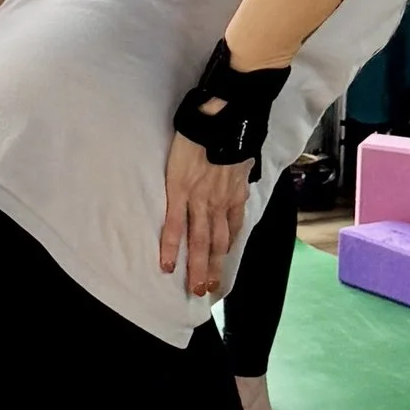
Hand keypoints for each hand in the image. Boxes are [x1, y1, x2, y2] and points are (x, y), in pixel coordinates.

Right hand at [159, 136, 256, 298]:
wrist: (220, 119)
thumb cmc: (231, 133)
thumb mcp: (242, 158)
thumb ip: (240, 172)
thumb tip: (243, 172)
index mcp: (233, 196)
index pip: (231, 230)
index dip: (226, 251)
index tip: (222, 268)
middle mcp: (219, 204)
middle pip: (216, 244)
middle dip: (212, 269)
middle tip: (206, 290)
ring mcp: (199, 201)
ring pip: (199, 242)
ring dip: (197, 267)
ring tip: (193, 287)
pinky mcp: (179, 192)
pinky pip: (174, 225)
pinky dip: (170, 247)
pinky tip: (166, 264)